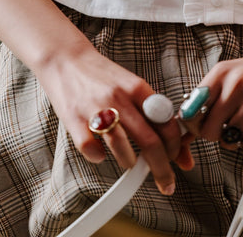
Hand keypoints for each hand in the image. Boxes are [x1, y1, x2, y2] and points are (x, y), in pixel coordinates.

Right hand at [36, 46, 193, 194]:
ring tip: (130, 162)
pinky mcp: (74, 120)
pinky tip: (100, 152)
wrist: (66, 59)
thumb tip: (175, 140)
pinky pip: (91, 151)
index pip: (166, 122)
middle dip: (162, 168)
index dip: (175, 146)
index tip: (176, 158)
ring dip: (130, 162)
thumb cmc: (102, 76)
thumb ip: (151, 112)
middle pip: (149, 141)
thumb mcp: (131, 86)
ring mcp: (96, 109)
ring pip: (122, 148)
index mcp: (137, 87)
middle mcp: (119, 97)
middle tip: (167, 182)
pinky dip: (98, 157)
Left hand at [179, 43, 242, 151]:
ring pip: (231, 139)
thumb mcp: (234, 75)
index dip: (195, 126)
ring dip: (239, 137)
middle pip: (209, 131)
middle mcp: (238, 82)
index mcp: (222, 72)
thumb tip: (185, 126)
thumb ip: (211, 96)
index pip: (192, 110)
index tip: (204, 128)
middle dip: (218, 135)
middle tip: (232, 126)